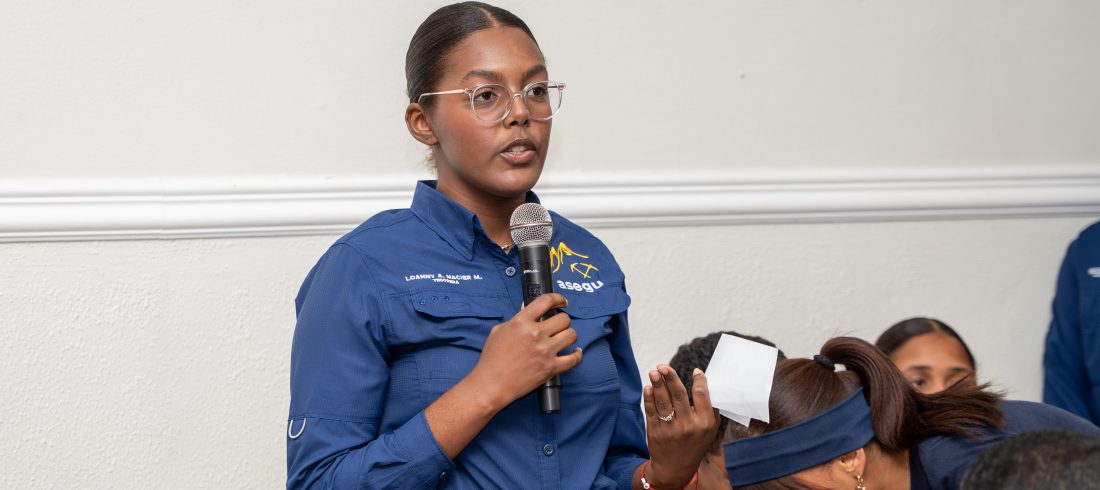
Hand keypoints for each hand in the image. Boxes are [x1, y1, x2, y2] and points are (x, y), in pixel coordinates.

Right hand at [466, 293, 582, 409]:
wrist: (491, 384)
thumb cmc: (492, 359)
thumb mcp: (498, 331)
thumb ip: (516, 319)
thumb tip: (527, 308)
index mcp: (521, 322)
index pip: (546, 301)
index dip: (558, 298)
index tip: (562, 302)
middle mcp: (535, 334)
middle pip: (564, 319)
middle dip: (563, 320)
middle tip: (559, 326)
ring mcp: (545, 351)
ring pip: (571, 335)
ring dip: (569, 335)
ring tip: (564, 338)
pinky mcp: (551, 368)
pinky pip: (574, 359)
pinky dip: (577, 354)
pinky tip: (575, 352)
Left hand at [643, 365, 717, 487]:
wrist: (675, 469)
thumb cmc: (694, 443)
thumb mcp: (709, 430)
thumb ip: (709, 408)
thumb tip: (703, 380)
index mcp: (705, 423)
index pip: (701, 395)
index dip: (699, 380)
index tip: (696, 371)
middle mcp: (688, 425)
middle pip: (679, 395)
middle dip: (671, 378)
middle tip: (663, 366)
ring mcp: (671, 429)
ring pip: (664, 401)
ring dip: (657, 384)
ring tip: (654, 371)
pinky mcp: (655, 432)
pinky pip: (651, 411)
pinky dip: (649, 398)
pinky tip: (648, 388)